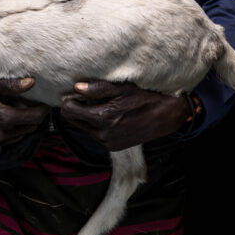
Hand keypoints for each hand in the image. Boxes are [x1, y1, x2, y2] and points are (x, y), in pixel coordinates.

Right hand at [0, 77, 49, 153]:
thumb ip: (10, 86)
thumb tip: (31, 83)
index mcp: (3, 118)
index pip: (34, 117)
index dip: (43, 110)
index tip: (46, 102)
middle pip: (29, 128)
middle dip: (35, 117)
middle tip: (35, 105)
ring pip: (18, 136)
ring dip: (23, 126)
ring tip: (22, 111)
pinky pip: (5, 142)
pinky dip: (11, 133)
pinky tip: (6, 121)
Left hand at [60, 80, 190, 150]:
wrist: (165, 117)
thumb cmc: (145, 98)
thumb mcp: (122, 88)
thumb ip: (97, 88)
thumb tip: (77, 87)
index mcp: (102, 118)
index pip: (69, 110)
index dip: (69, 99)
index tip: (75, 91)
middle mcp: (102, 134)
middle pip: (73, 120)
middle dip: (75, 107)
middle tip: (86, 95)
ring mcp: (107, 143)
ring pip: (84, 127)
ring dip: (87, 116)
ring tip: (102, 104)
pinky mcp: (113, 147)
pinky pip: (96, 134)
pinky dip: (97, 125)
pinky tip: (110, 115)